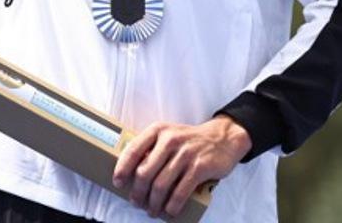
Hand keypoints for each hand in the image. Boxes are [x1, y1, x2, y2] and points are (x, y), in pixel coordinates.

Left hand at [112, 116, 251, 218]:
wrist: (223, 138)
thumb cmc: (189, 140)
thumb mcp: (168, 135)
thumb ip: (152, 148)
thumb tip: (131, 173)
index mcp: (158, 130)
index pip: (133, 150)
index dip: (122, 168)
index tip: (118, 182)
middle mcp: (170, 140)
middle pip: (145, 172)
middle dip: (138, 192)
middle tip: (136, 202)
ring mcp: (185, 154)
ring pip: (161, 185)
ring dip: (153, 203)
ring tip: (151, 210)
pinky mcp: (199, 167)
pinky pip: (180, 192)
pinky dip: (172, 206)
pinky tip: (169, 211)